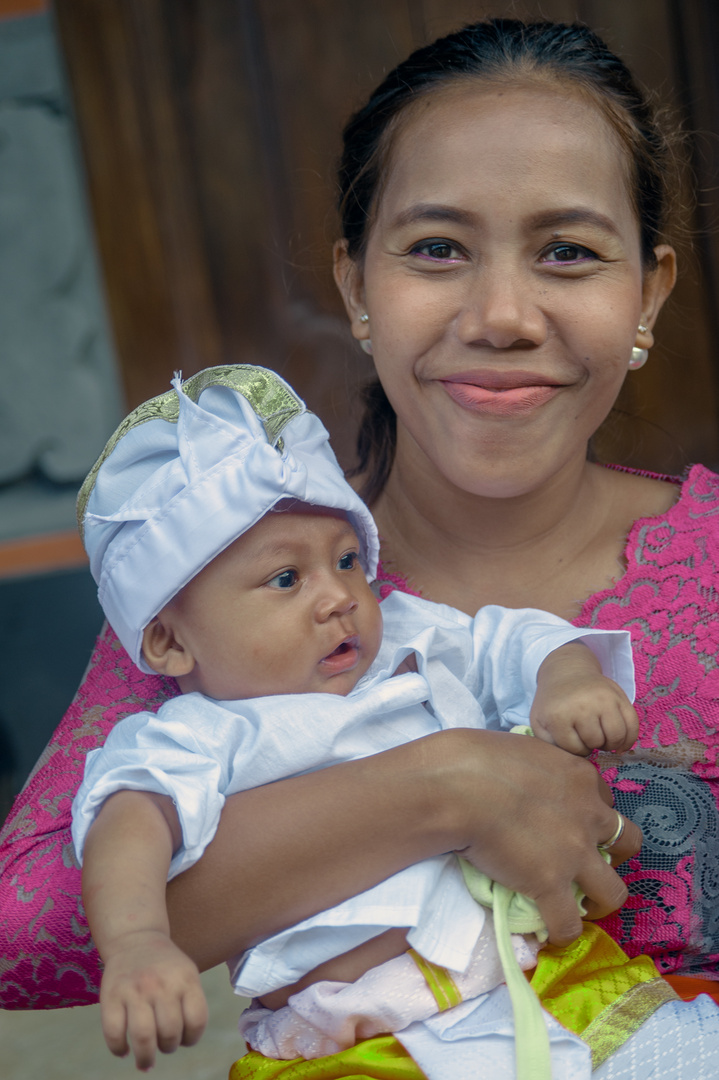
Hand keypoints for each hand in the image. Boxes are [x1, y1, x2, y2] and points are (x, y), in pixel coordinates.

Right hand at [99, 930, 207, 1070]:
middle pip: (170, 1033)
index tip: (184, 1040)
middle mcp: (161, 984)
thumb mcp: (187, 974)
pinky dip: (118, 1050)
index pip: (197, 1020)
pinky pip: (114, 1033)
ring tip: (145, 1060)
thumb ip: (189, 1004)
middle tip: (164, 1046)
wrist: (135, 939)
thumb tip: (183, 1043)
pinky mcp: (111, 995)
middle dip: (169, 1047)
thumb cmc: (165, 966)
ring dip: (145, 1057)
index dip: (192, 1038)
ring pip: (143, 1037)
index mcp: (186, 978)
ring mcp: (135, 990)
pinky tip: (123, 1050)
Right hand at [429, 728, 641, 944]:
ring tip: (582, 905)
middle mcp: (589, 816)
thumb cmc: (479, 756)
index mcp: (581, 777)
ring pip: (614, 891)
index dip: (591, 813)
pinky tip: (550, 931)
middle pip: (626, 841)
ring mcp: (574, 853)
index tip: (572, 821)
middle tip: (588, 861)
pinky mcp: (550, 884)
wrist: (461, 785)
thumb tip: (525, 778)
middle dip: (614, 854)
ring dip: (600, 900)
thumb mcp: (526, 748)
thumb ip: (540, 767)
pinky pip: (569, 923)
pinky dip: (561, 931)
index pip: (604, 798)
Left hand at [531, 643, 638, 755]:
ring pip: (617, 736)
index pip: (575, 749)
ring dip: (610, 744)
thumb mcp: (539, 722)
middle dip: (592, 745)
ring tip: (601, 740)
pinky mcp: (619, 695)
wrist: (567, 671)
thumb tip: (569, 762)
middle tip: (586, 738)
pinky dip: (629, 739)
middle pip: (596, 742)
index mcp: (559, 715)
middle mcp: (582, 705)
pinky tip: (620, 744)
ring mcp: (603, 699)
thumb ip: (549, 745)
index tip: (572, 739)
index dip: (575, 750)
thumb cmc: (554, 702)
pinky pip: (633, 725)